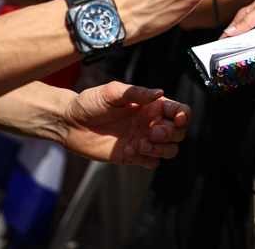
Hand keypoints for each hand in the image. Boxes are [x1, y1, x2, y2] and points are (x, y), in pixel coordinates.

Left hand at [59, 81, 190, 167]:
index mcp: (150, 105)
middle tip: (153, 132)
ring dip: (162, 148)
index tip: (178, 118)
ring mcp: (143, 140)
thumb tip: (159, 92)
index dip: (184, 115)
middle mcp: (150, 122)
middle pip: (178, 132)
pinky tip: (128, 150)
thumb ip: (136, 93)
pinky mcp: (133, 156)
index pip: (178, 110)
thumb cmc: (90, 102)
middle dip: (171, 134)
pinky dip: (145, 159)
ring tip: (141, 143)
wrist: (71, 123)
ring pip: (169, 150)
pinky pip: (151, 162)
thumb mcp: (113, 92)